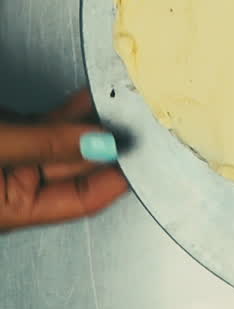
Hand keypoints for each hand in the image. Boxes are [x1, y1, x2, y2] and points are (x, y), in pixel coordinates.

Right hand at [0, 90, 128, 231]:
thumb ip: (47, 145)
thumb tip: (99, 142)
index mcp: (11, 211)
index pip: (83, 200)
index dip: (117, 177)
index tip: (144, 153)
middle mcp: (13, 189)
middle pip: (79, 168)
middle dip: (110, 145)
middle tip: (139, 120)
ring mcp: (11, 159)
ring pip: (66, 143)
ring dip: (96, 123)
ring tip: (124, 103)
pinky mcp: (6, 132)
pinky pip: (49, 124)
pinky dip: (74, 110)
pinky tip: (95, 97)